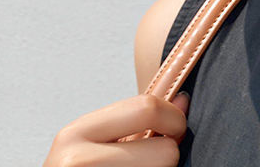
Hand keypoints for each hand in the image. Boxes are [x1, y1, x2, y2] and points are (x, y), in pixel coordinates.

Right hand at [42, 91, 190, 165]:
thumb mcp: (97, 141)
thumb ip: (138, 119)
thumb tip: (183, 99)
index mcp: (76, 133)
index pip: (146, 108)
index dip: (173, 118)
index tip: (176, 129)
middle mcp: (75, 161)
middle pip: (163, 152)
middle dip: (168, 156)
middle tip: (155, 160)